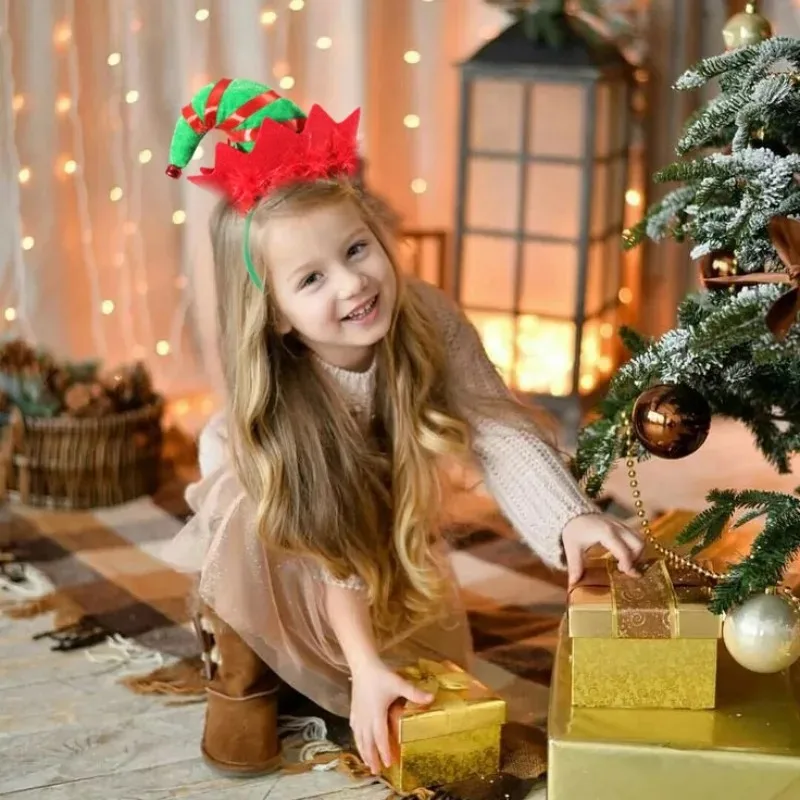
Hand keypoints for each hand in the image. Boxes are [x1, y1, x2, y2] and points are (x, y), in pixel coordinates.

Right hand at [349, 659, 433, 774]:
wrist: (362, 664)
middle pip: (367, 742)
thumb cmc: (380, 675)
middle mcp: (365, 717)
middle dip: (371, 757)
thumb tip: (431, 698)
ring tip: (366, 761)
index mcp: (376, 714)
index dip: (384, 751)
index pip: (380, 737)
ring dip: (363, 750)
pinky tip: (357, 738)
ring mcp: (358, 713)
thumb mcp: (399, 683)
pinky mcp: (354, 708)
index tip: (388, 763)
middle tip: (375, 771)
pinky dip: (356, 737)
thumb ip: (414, 693)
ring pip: (359, 737)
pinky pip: (354, 727)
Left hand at [562, 513, 644, 586]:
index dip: (628, 565)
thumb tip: (574, 582)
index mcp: (606, 533)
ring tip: (625, 561)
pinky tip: (623, 553)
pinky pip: (635, 534)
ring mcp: (621, 524)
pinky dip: (634, 545)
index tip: (627, 574)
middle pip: (638, 543)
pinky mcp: (621, 523)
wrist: (572, 512)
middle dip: (637, 558)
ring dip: (637, 552)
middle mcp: (617, 527)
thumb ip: (575, 565)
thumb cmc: (573, 529)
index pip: (624, 551)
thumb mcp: (572, 548)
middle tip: (625, 567)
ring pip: (640, 538)